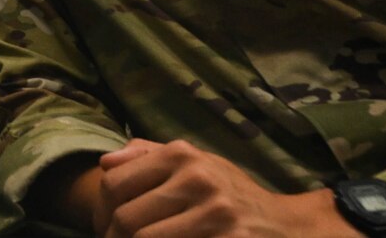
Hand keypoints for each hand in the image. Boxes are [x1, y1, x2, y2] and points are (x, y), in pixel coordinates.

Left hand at [96, 140, 362, 237]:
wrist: (285, 226)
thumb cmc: (230, 194)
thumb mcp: (196, 163)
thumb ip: (148, 157)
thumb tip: (106, 162)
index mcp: (183, 156)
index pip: (115, 184)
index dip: (101, 210)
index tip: (104, 226)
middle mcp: (199, 180)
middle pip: (127, 218)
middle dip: (113, 236)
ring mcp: (216, 215)